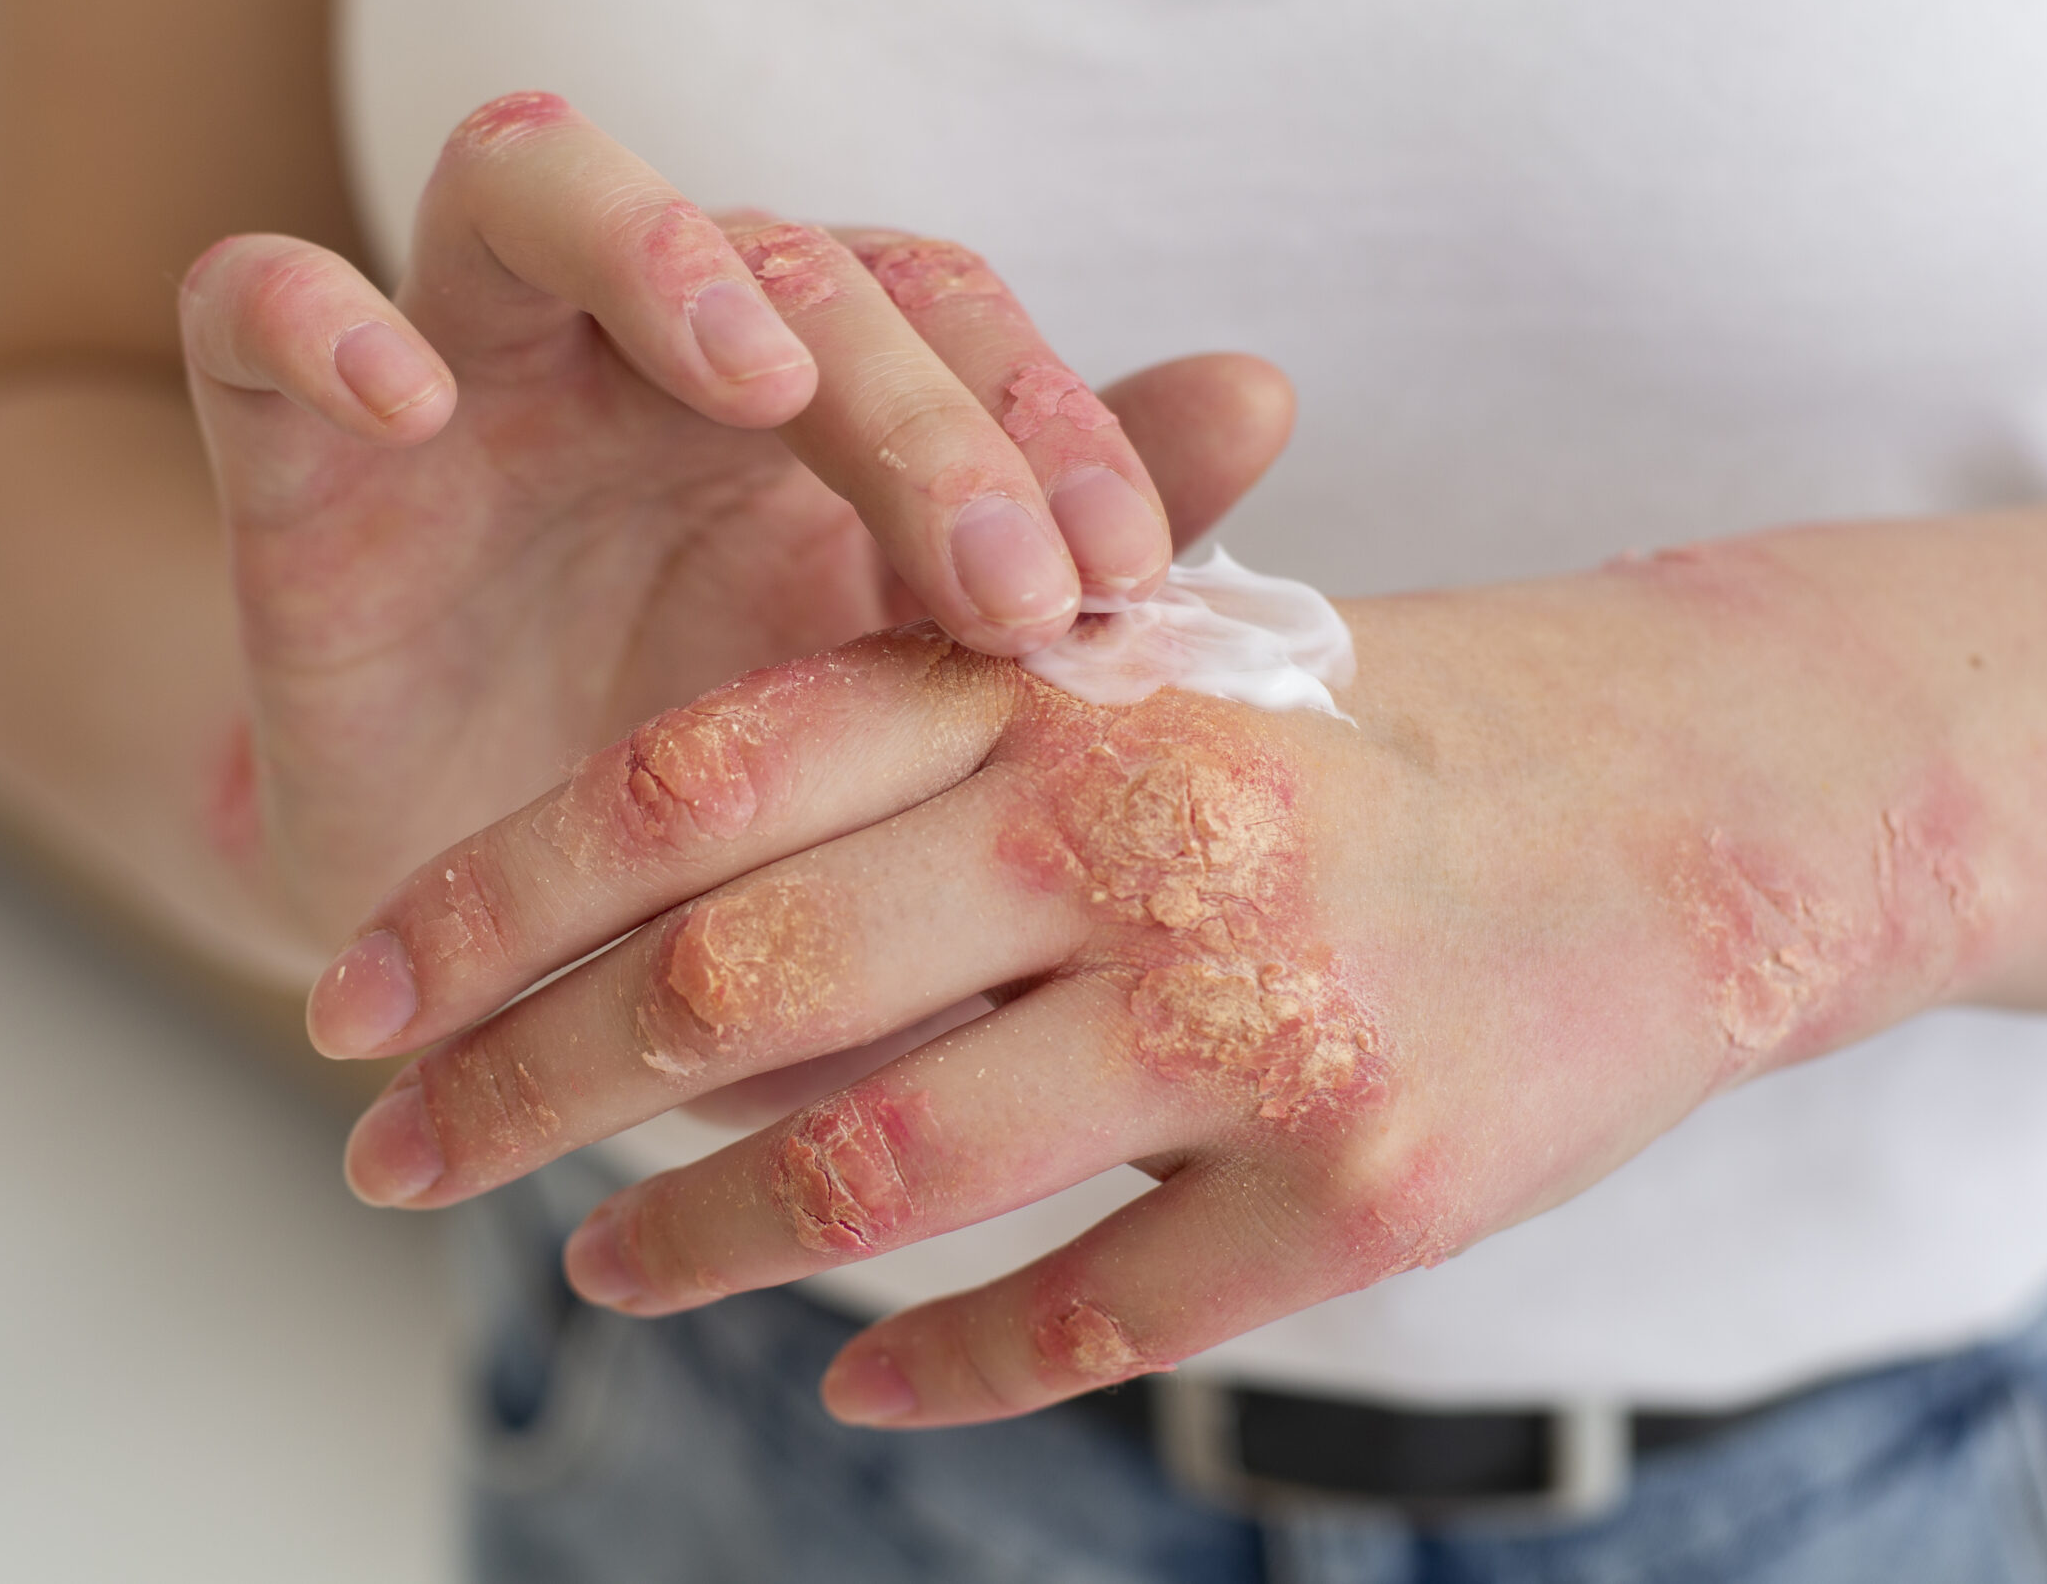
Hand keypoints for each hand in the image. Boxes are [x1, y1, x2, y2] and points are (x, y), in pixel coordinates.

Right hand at [175, 92, 1292, 942]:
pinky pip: (251, 302)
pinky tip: (398, 395)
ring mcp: (471, 380)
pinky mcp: (297, 456)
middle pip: (788, 260)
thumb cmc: (716, 823)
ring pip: (538, 183)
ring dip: (658, 250)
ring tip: (755, 375)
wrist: (484, 961)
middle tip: (1006, 583)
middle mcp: (648, 360)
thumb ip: (1061, 555)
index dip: (1040, 418)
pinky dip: (310, 315)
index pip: (942, 314)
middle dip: (914, 403)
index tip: (1120, 591)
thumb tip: (1260, 389)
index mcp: (809, 412)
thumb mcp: (899, 717)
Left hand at [305, 531, 2046, 1426]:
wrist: (1696, 795)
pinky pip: (1085, 1319)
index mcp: (1059, 681)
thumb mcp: (1145, 664)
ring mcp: (1253, 1020)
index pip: (696, 784)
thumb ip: (917, 752)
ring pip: (877, 1174)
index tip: (350, 999)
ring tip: (597, 1270)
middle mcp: (1138, 836)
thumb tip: (650, 930)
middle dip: (520, 1090)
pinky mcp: (1363, 1191)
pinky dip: (938, 1366)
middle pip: (738, 990)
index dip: (492, 904)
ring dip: (692, 1243)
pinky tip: (854, 1381)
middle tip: (394, 1157)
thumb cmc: (1365, 728)